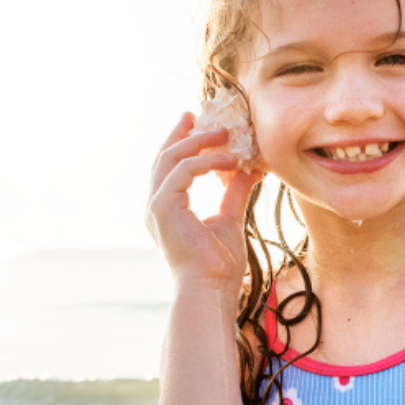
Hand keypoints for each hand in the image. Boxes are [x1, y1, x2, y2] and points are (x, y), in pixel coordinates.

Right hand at [146, 113, 264, 289]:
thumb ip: (234, 193)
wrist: (210, 289)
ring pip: (171, 159)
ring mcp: (156, 206)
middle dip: (181, 133)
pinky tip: (231, 159)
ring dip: (198, 141)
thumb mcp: (230, 219)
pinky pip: (183, 171)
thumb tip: (248, 170)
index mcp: (167, 209)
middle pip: (164, 157)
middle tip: (198, 115)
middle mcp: (156, 205)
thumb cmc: (218, 266)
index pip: (170, 167)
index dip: (180, 142)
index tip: (195, 123)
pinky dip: (206, 161)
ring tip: (225, 133)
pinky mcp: (163, 207)